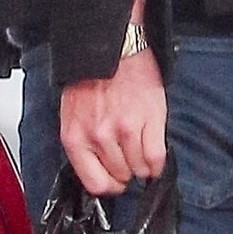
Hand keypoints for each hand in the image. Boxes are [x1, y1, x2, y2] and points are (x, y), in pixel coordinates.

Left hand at [60, 49, 167, 196]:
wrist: (113, 47)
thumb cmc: (92, 78)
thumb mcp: (74, 114)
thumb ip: (84, 143)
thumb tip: (99, 169)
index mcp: (75, 137)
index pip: (95, 183)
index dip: (109, 186)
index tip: (116, 181)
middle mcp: (98, 136)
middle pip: (119, 176)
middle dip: (126, 171)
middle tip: (129, 159)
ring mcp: (124, 129)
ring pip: (139, 169)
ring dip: (142, 166)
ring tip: (141, 152)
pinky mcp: (148, 120)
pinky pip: (156, 157)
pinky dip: (158, 163)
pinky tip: (154, 158)